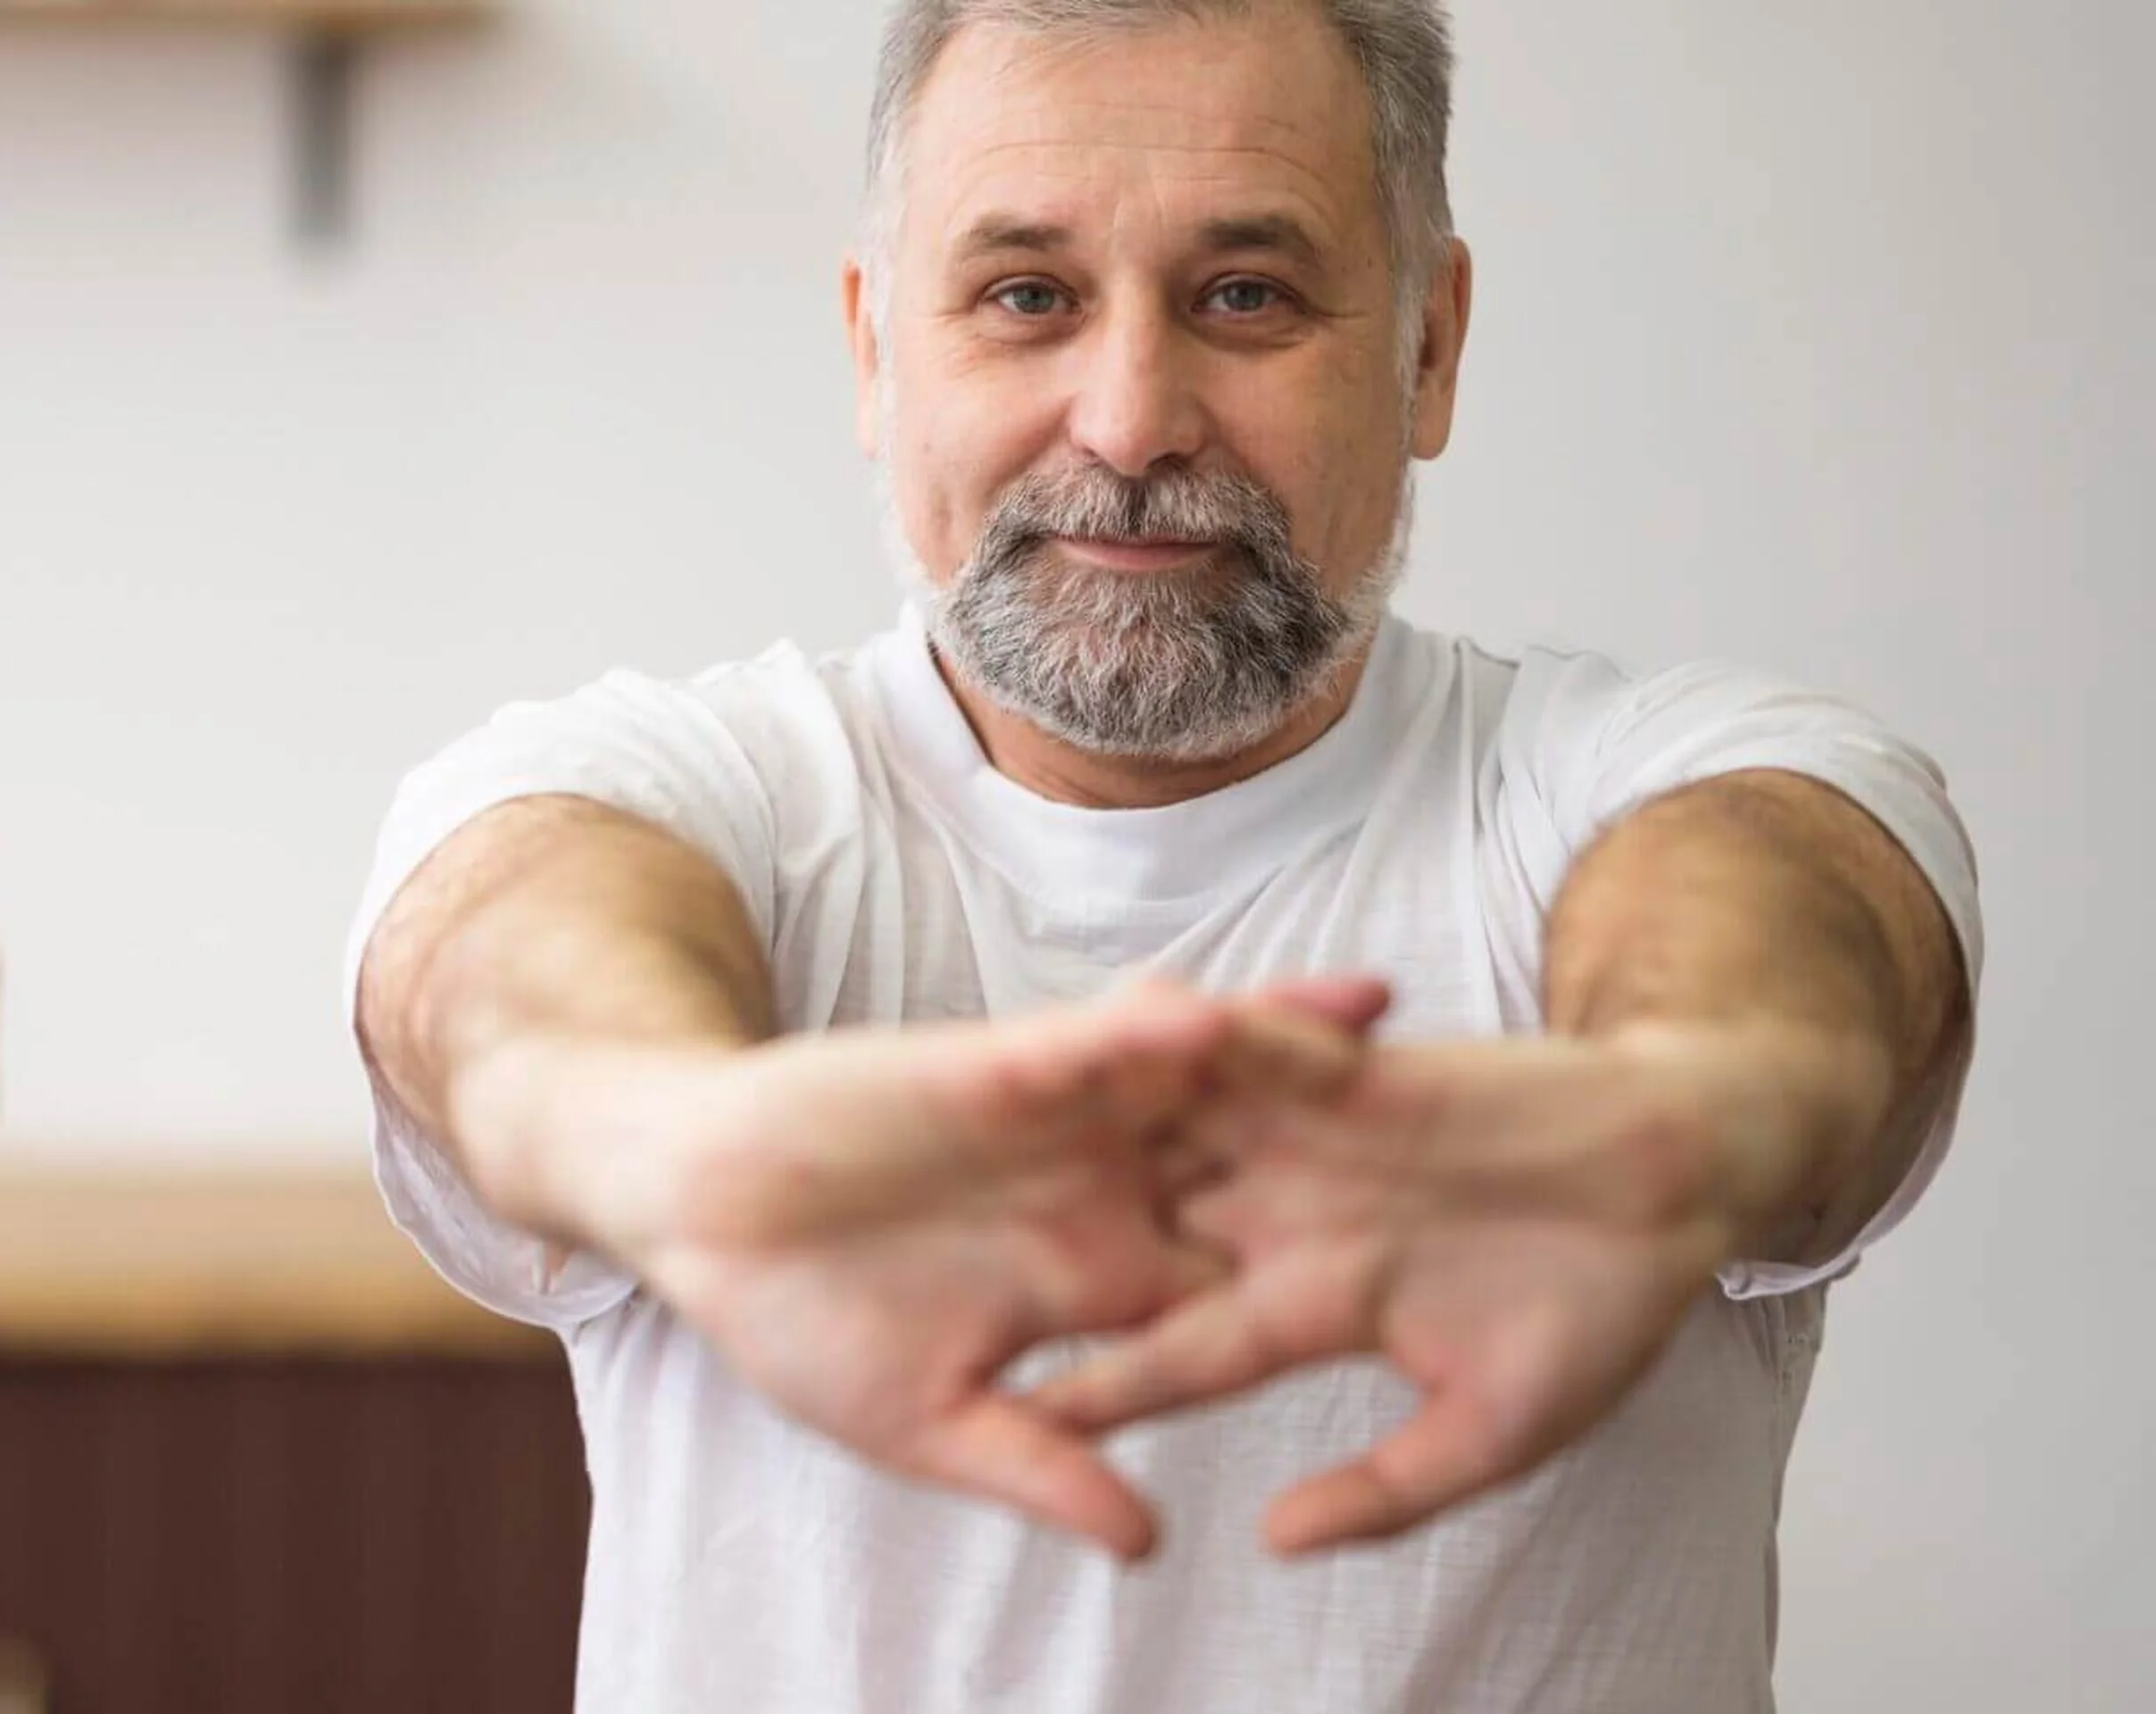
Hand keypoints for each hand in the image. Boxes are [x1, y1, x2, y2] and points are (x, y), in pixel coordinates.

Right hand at [492, 978, 1389, 1558]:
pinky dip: (1156, 1026)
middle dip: (1349, 1139)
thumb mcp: (927, 1423)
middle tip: (1475, 1118)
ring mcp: (1051, 1125)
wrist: (694, 1207)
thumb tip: (1147, 1548)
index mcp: (1091, 1278)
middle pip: (1249, 1159)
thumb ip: (1040, 1468)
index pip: (1238, 1277)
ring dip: (1276, 1052)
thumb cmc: (792, 1319)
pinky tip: (1228, 1013)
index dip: (1341, 1277)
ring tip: (1391, 1024)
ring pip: (1190, 1084)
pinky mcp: (994, 1069)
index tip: (1452, 1278)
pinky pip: (1092, 1044)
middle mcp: (1093, 1191)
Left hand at [1029, 1025, 1869, 1553]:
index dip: (1097, 1385)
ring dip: (1084, 1125)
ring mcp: (1310, 1137)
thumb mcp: (1493, 1429)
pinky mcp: (1346, 1064)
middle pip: (1139, 1229)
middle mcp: (1287, 1216)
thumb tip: (1272, 1544)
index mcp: (1311, 1307)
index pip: (1176, 1353)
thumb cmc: (1603, 1310)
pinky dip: (1183, 1034)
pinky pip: (1248, 1043)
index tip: (1005, 1419)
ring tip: (974, 1127)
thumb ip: (1385, 1490)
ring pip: (1168, 1128)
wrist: (1684, 1174)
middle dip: (1042, 1239)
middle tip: (925, 1251)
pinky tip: (1102, 1028)